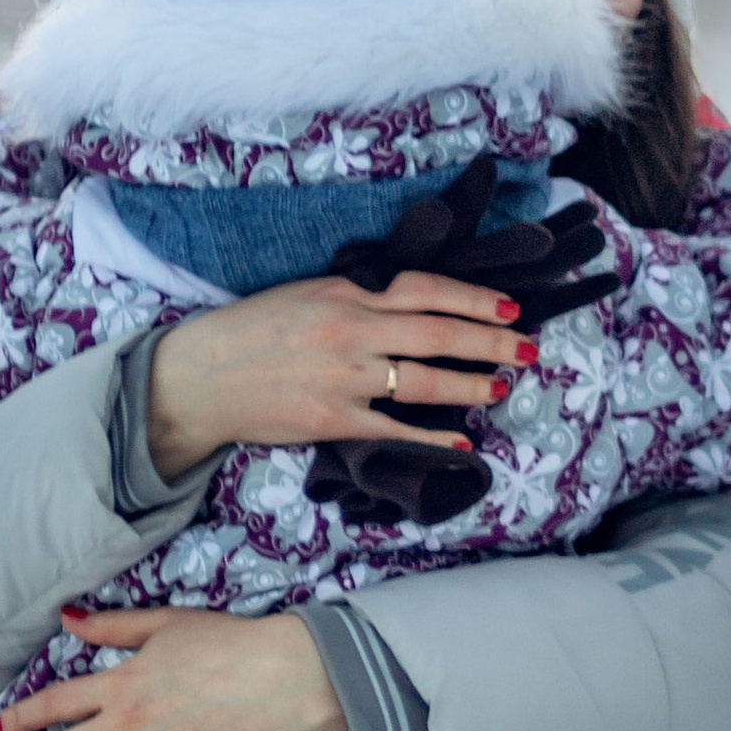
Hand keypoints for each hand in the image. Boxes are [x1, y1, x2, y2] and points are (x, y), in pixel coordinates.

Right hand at [146, 270, 536, 476]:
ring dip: (473, 385)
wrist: (201, 376)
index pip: (427, 290)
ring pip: (425, 380)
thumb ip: (359, 297)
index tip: (510, 308)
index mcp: (347, 293)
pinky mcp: (332, 420)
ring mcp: (344, 377)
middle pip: (439, 333)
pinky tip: (463, 440)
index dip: (475, 300)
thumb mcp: (308, 294)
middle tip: (529, 349)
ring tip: (502, 388)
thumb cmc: (253, 331)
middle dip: (492, 342)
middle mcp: (352, 330)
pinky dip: (433, 435)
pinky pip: (395, 427)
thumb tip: (412, 303)